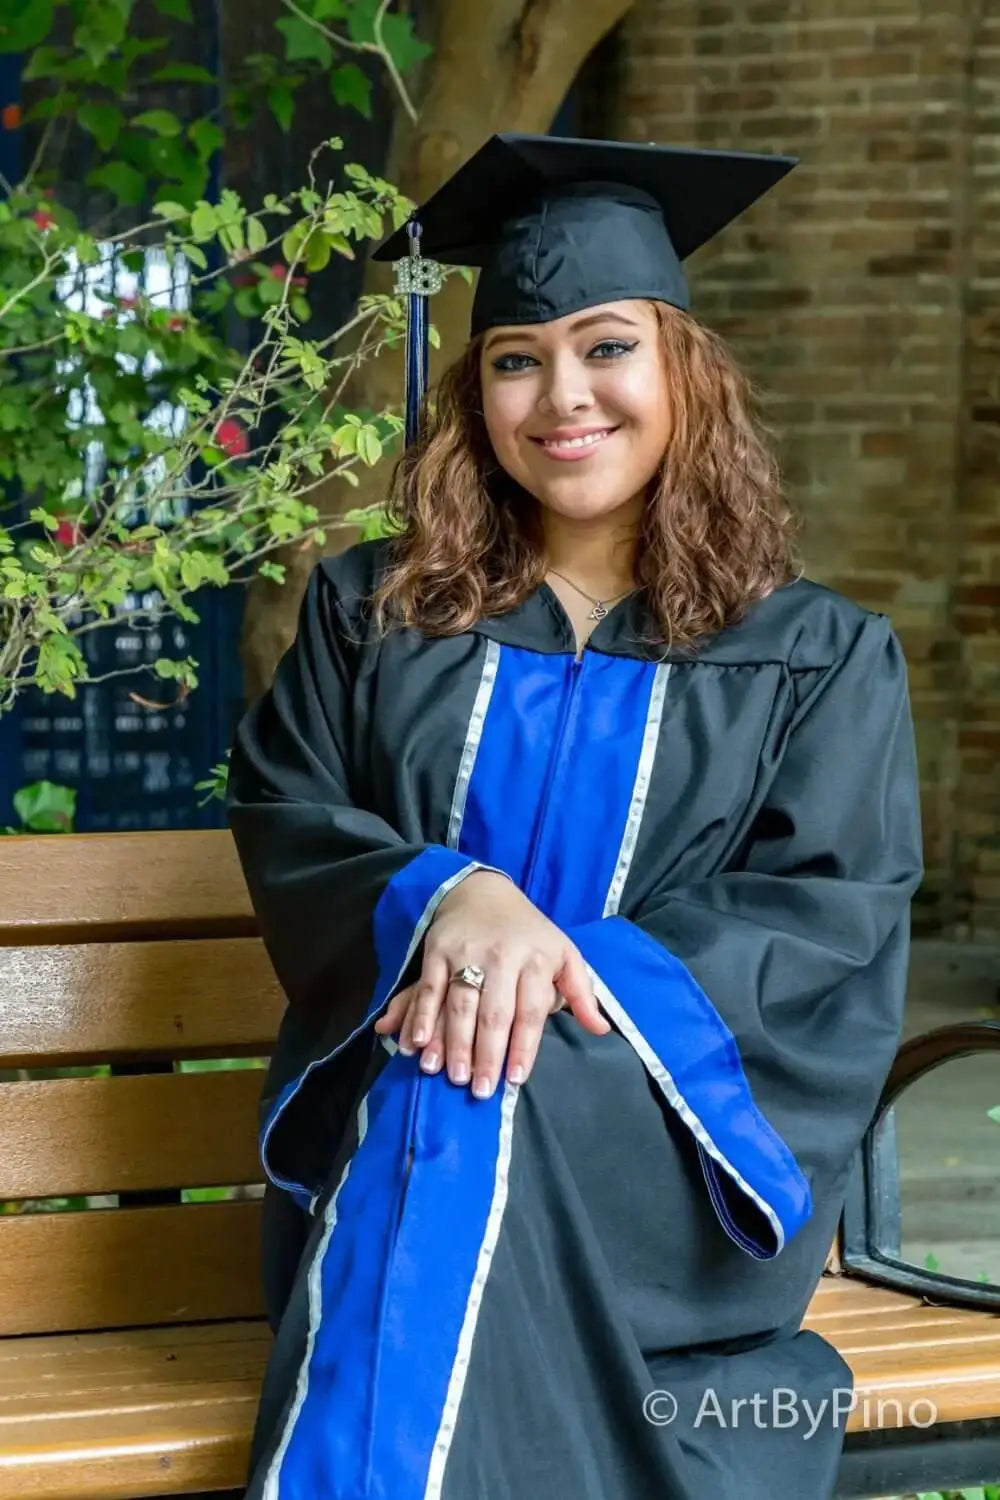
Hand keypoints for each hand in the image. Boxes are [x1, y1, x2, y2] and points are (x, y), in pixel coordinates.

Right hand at [373, 870, 609, 1096]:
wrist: (484, 892)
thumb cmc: (530, 934)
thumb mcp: (564, 954)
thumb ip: (581, 993)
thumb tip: (601, 1030)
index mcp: (537, 959)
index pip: (530, 1011)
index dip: (523, 1047)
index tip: (515, 1079)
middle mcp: (503, 955)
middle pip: (494, 1013)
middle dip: (486, 1054)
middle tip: (480, 1090)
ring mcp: (467, 952)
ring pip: (460, 1004)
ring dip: (453, 1043)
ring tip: (450, 1076)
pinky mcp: (437, 949)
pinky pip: (430, 988)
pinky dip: (422, 1016)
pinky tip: (418, 1044)